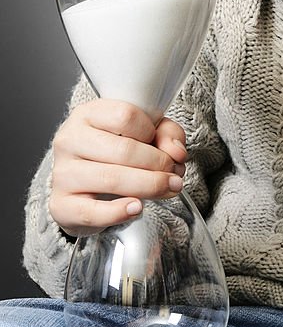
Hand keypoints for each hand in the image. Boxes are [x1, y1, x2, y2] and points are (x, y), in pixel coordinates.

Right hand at [49, 99, 187, 236]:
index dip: (151, 132)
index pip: (125, 115)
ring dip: (149, 186)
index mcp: (88, 114)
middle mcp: (70, 140)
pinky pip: (92, 211)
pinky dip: (119, 212)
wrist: (82, 187)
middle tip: (175, 174)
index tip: (162, 145)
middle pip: (124, 150)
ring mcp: (62, 173)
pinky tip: (137, 208)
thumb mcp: (145, 132)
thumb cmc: (115, 152)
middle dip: (159, 164)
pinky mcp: (61, 205)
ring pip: (112, 178)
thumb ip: (167, 133)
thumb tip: (176, 152)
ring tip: (168, 189)